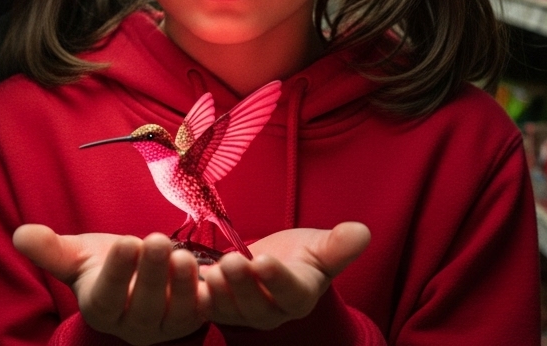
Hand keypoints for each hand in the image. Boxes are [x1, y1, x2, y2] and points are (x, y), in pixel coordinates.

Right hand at [14, 225, 204, 344]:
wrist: (141, 273)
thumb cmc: (105, 263)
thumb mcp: (78, 255)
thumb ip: (51, 249)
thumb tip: (20, 234)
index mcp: (100, 309)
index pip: (106, 296)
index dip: (116, 272)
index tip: (125, 242)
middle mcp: (133, 326)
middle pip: (143, 304)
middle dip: (150, 273)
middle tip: (155, 239)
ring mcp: (167, 325)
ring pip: (176, 310)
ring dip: (182, 284)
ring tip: (183, 253)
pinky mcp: (195, 318)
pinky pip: (205, 309)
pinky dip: (211, 291)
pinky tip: (217, 268)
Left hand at [196, 222, 369, 329]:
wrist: (273, 264)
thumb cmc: (302, 256)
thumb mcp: (322, 247)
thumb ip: (340, 245)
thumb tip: (362, 232)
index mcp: (299, 297)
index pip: (290, 294)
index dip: (277, 280)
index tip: (265, 261)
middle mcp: (271, 313)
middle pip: (256, 306)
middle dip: (243, 285)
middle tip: (231, 263)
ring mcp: (242, 314)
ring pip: (229, 309)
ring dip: (218, 292)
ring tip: (210, 271)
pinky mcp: (218, 309)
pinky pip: (205, 305)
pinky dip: (193, 293)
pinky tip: (183, 274)